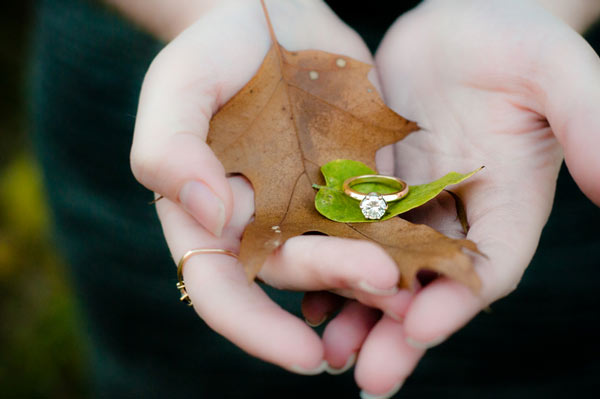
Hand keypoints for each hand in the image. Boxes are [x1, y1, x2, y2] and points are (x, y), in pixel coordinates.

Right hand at [131, 0, 410, 373]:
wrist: (272, 11)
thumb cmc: (214, 49)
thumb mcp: (178, 87)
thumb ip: (170, 150)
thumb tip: (208, 216)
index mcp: (211, 216)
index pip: (223, 291)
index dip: (256, 330)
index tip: (304, 354)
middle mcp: (263, 222)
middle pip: (297, 272)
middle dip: (340, 281)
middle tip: (386, 280)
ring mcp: (311, 203)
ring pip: (345, 254)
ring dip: (381, 274)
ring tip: (418, 279)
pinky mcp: (354, 178)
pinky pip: (379, 215)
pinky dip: (404, 234)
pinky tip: (434, 244)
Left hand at [313, 0, 599, 395]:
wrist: (458, 21)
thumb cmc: (513, 37)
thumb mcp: (555, 71)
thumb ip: (588, 122)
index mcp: (504, 205)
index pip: (485, 267)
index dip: (455, 300)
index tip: (419, 326)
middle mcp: (454, 215)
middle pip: (427, 285)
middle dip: (399, 331)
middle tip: (370, 377)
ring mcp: (408, 203)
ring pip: (380, 268)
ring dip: (356, 312)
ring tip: (330, 351)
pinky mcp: (367, 183)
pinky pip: (345, 232)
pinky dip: (326, 263)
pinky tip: (301, 291)